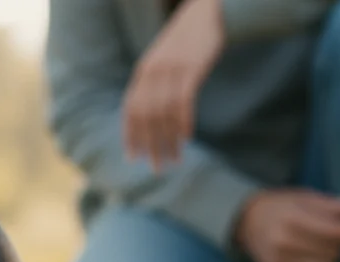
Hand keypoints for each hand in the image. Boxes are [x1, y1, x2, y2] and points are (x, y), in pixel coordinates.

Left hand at [122, 0, 223, 170]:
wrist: (208, 14)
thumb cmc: (188, 41)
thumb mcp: (164, 60)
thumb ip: (155, 84)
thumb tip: (151, 115)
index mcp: (143, 71)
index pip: (130, 109)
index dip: (131, 135)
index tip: (134, 158)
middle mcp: (153, 71)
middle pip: (146, 116)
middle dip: (151, 145)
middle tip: (159, 168)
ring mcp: (171, 70)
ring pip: (164, 113)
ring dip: (169, 140)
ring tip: (176, 159)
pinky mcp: (191, 68)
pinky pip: (183, 100)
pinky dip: (183, 121)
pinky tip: (187, 137)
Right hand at [236, 190, 339, 261]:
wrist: (247, 221)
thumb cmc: (283, 207)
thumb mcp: (305, 197)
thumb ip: (331, 207)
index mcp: (291, 218)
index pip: (329, 231)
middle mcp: (283, 242)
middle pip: (330, 253)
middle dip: (339, 245)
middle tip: (332, 237)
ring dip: (331, 261)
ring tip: (323, 250)